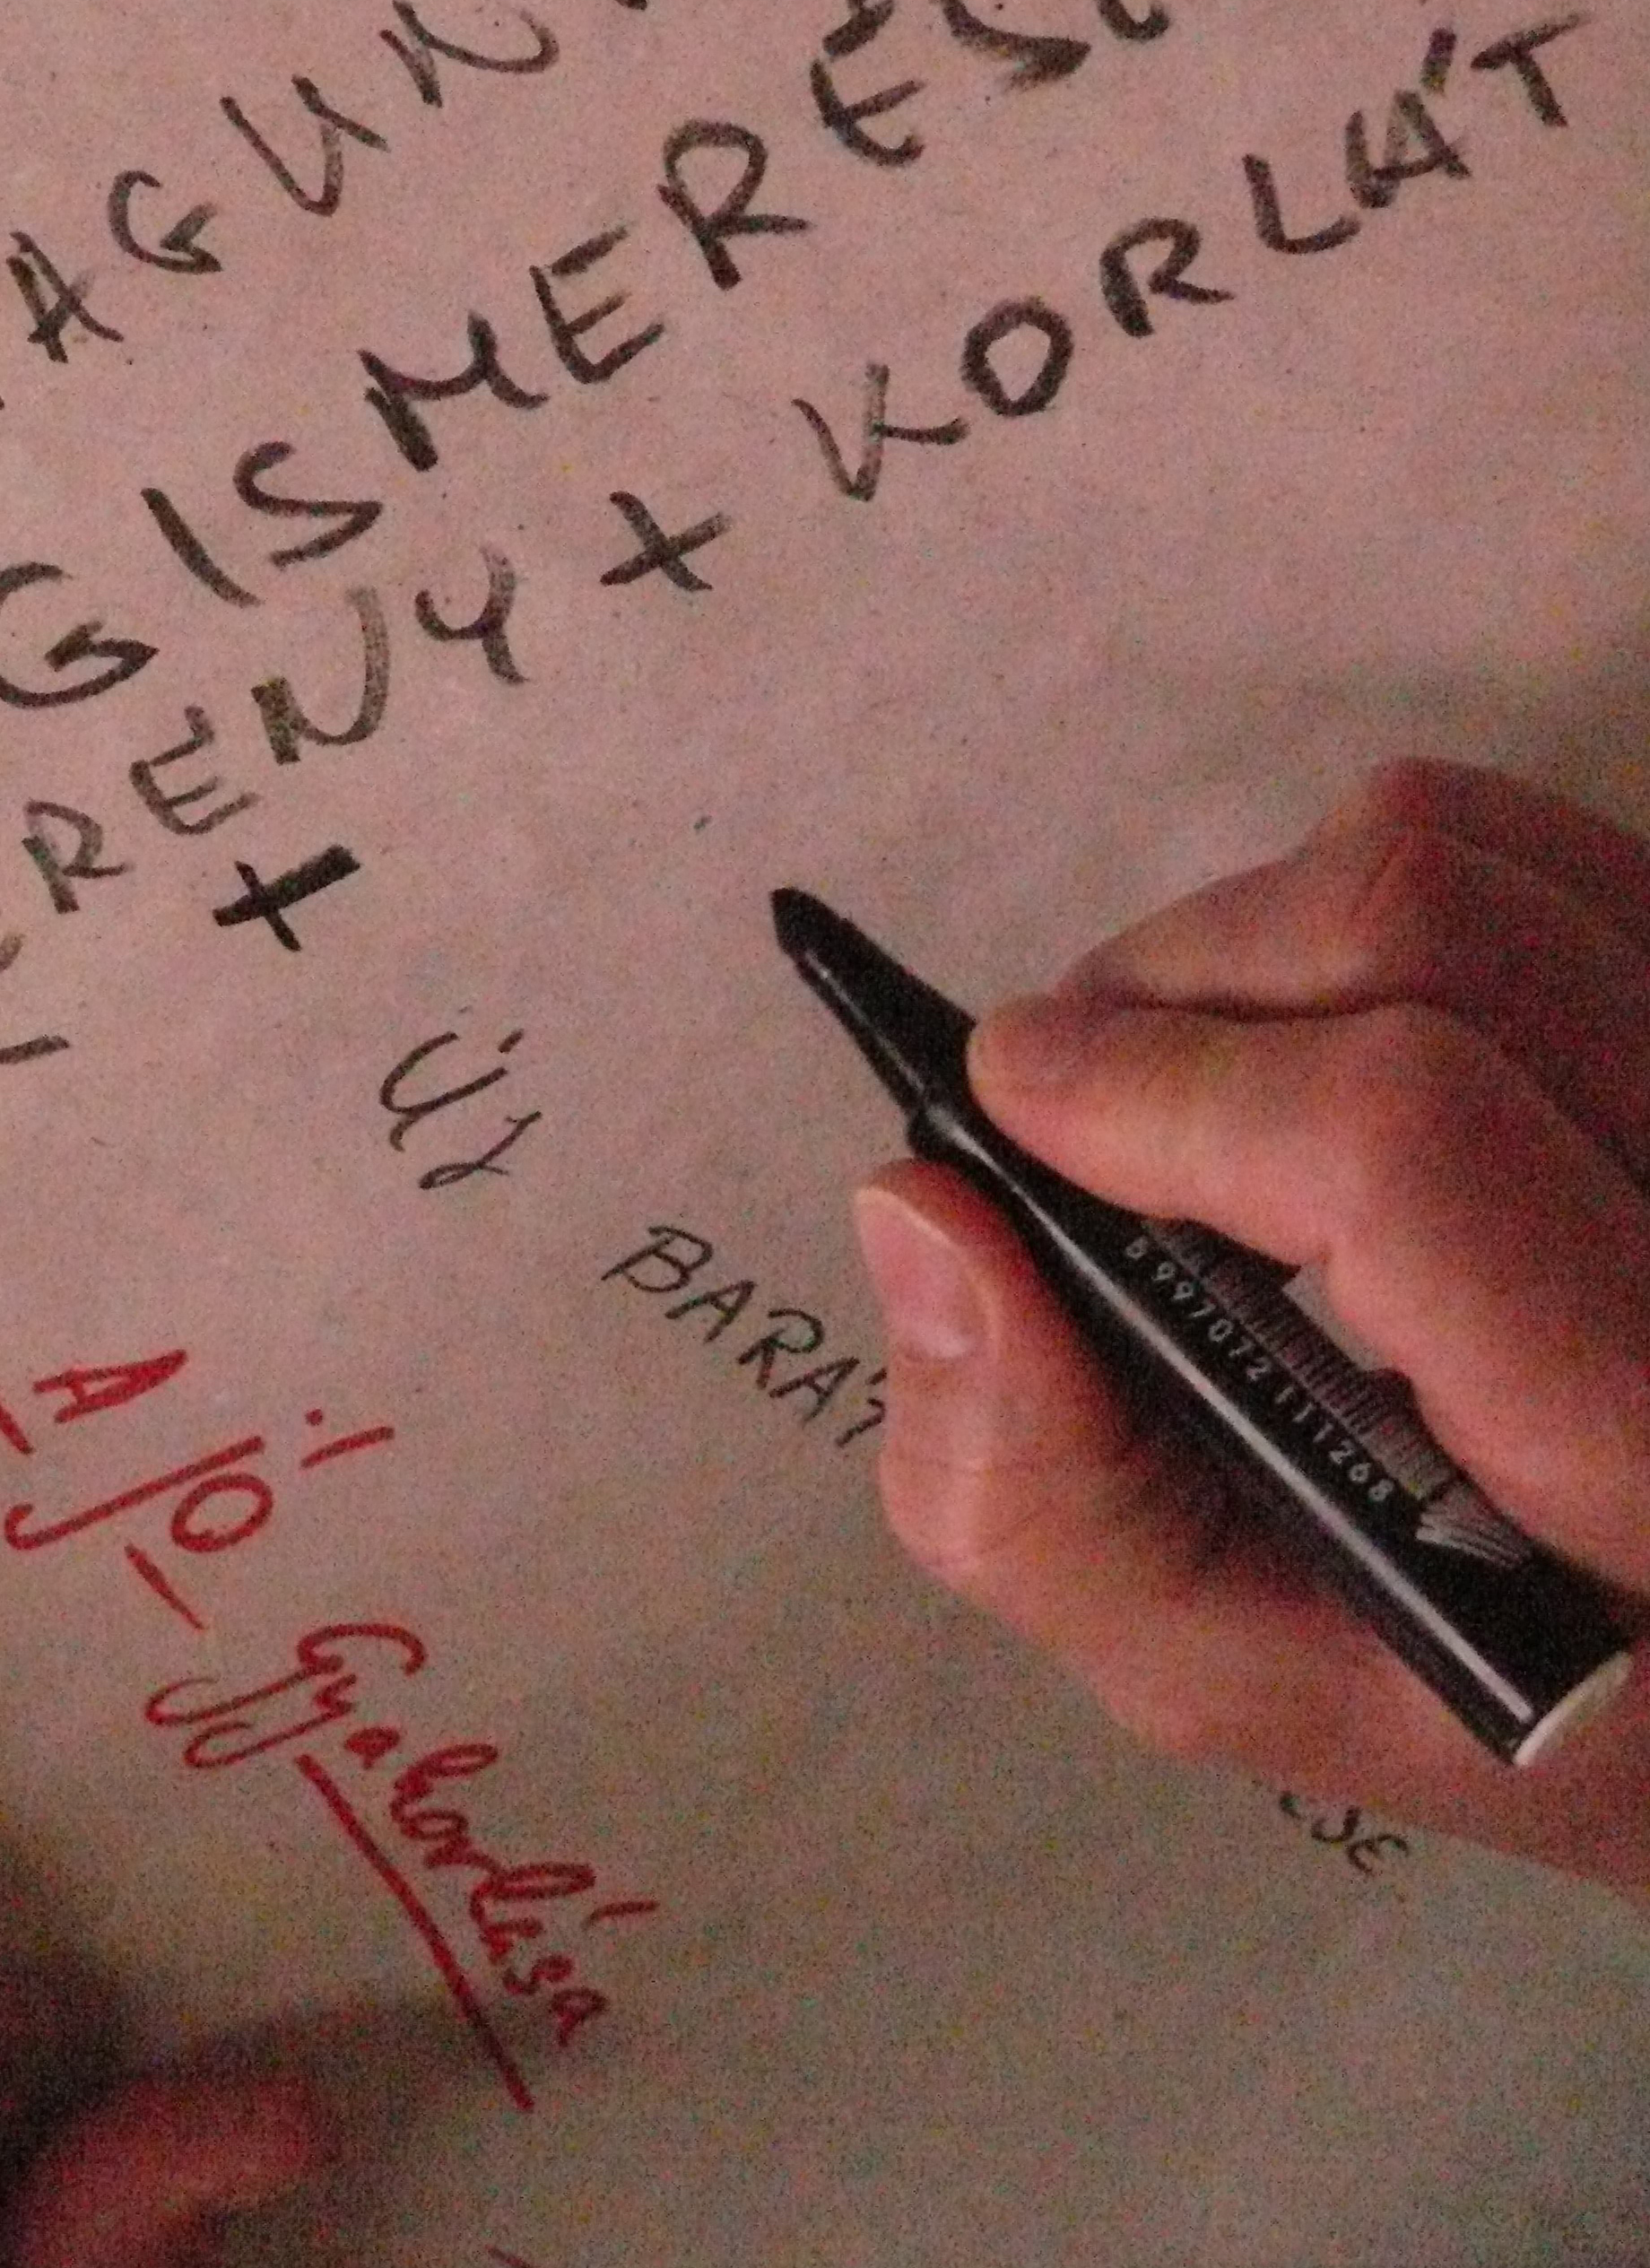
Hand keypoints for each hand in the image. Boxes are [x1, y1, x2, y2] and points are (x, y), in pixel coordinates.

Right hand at [847, 756, 1649, 1897]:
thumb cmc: (1465, 1661)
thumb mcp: (1238, 1667)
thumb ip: (1048, 1496)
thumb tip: (923, 1207)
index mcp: (1644, 1450)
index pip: (1404, 1147)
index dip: (1167, 1086)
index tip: (1013, 1099)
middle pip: (1429, 932)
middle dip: (1178, 980)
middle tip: (1083, 1093)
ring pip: (1467, 854)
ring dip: (1257, 929)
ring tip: (1205, 1070)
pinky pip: (1519, 833)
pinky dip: (1370, 885)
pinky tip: (1337, 1026)